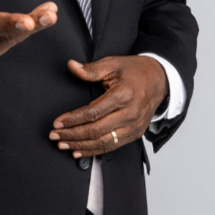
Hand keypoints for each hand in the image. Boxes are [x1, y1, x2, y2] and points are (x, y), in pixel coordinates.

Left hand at [49, 56, 168, 157]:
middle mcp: (130, 114)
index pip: (93, 112)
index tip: (57, 122)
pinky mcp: (135, 134)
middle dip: (72, 135)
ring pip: (103, 142)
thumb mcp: (113, 64)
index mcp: (123, 95)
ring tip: (63, 145)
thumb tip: (71, 66)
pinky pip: (112, 146)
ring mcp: (133, 126)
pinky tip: (79, 151)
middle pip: (96, 130)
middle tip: (54, 135)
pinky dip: (94, 151)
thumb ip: (91, 69)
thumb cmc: (135, 71)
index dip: (73, 119)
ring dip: (80, 145)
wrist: (160, 80)